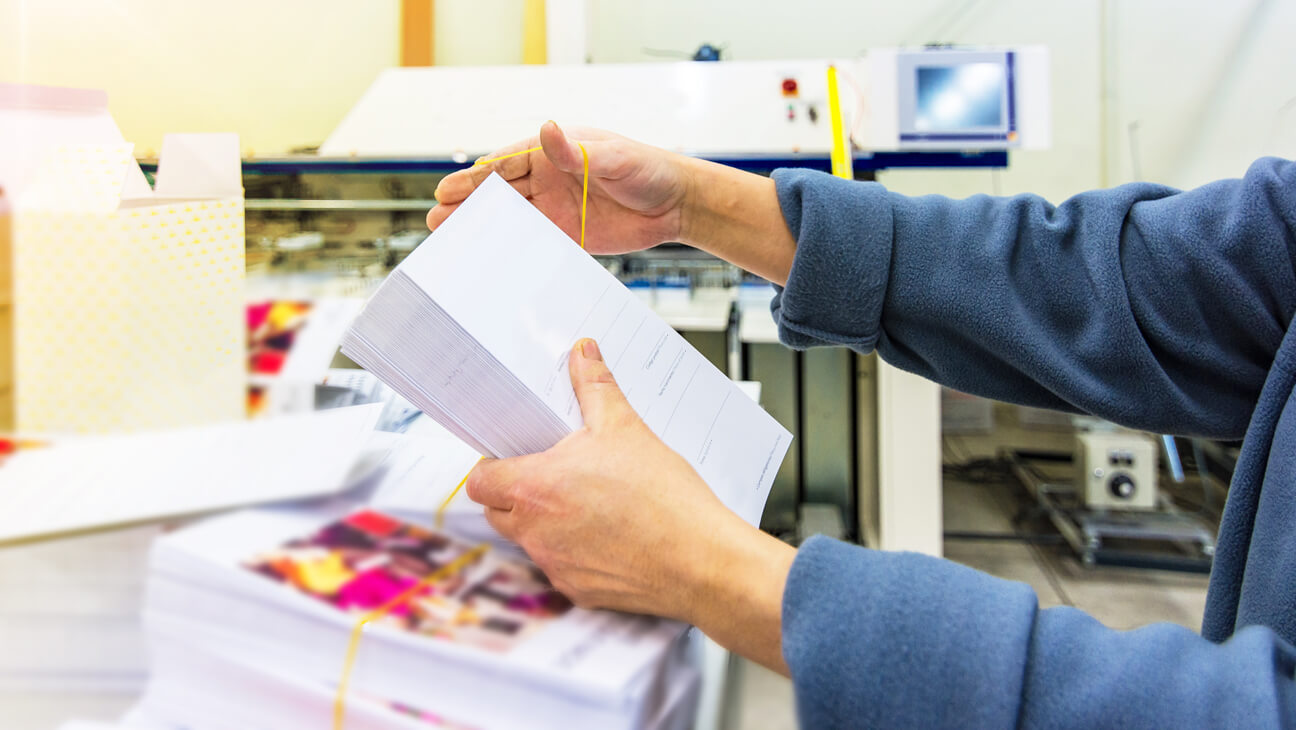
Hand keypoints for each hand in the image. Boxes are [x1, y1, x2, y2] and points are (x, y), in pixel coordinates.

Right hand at [430, 122, 691, 254]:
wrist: (677, 203)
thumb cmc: (649, 168)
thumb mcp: (612, 157)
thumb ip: (576, 151)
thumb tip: (547, 130)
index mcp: (552, 153)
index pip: (504, 165)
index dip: (475, 179)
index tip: (447, 190)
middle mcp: (549, 179)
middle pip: (499, 193)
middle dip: (467, 205)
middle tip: (436, 220)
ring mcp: (556, 208)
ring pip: (511, 219)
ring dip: (482, 229)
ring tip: (450, 240)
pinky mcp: (569, 235)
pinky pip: (534, 243)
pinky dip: (511, 250)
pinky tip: (490, 260)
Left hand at [465, 337, 794, 674]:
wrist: (701, 561)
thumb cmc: (665, 499)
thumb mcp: (627, 428)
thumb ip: (595, 386)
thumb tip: (582, 354)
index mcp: (536, 487)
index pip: (480, 480)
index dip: (492, 465)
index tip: (516, 455)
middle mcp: (535, 532)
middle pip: (497, 511)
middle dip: (515, 492)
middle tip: (553, 474)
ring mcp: (554, 565)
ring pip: (529, 540)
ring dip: (545, 521)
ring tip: (590, 502)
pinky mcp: (577, 590)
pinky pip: (560, 567)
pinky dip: (575, 551)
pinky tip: (609, 534)